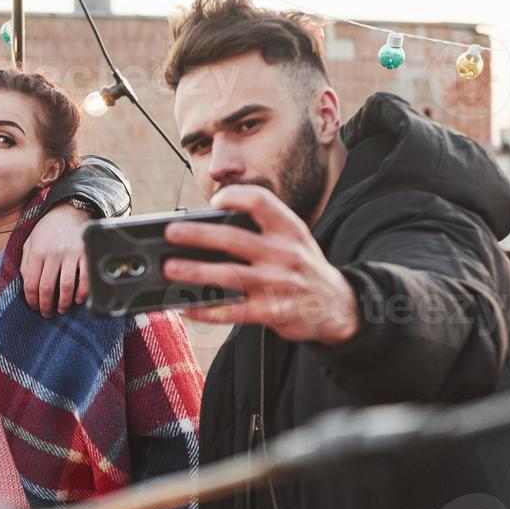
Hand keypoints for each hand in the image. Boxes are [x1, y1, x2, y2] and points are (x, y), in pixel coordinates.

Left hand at [21, 203, 90, 316]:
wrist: (70, 210)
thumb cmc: (48, 229)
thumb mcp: (30, 241)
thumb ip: (25, 262)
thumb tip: (24, 285)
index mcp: (37, 251)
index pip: (30, 283)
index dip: (32, 300)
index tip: (34, 307)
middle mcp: (53, 253)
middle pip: (47, 288)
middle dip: (46, 306)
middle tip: (47, 313)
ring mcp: (71, 253)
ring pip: (66, 287)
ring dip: (64, 304)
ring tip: (63, 309)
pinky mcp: (86, 253)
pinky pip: (85, 279)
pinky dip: (82, 293)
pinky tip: (78, 299)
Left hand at [162, 185, 359, 344]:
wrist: (337, 305)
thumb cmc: (303, 268)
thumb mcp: (293, 241)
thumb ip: (261, 232)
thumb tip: (207, 232)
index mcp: (290, 229)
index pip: (261, 202)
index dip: (235, 197)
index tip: (213, 201)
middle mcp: (285, 253)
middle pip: (235, 238)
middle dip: (199, 234)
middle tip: (172, 232)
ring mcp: (279, 283)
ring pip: (230, 275)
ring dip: (196, 272)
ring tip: (171, 269)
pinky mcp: (273, 312)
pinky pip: (233, 311)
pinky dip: (207, 310)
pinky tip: (187, 307)